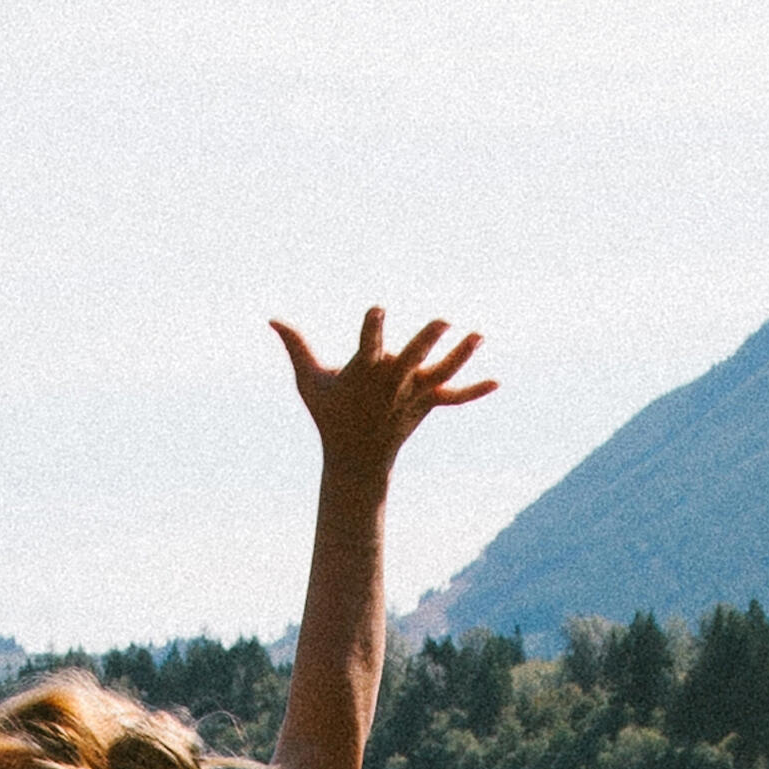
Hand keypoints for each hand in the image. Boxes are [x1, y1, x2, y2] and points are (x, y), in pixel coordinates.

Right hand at [274, 309, 494, 467]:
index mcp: (363, 373)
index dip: (373, 327)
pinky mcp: (426, 403)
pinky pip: (454, 397)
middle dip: (428, 341)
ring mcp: (412, 394)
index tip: (378, 309)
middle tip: (445, 320)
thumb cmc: (330, 414)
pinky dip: (474, 392)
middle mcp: (391, 383)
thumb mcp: (309, 382)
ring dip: (461, 356)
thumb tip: (272, 318)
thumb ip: (296, 346)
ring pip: (441, 373)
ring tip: (479, 335)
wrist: (356, 460)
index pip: (367, 345)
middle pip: (412, 358)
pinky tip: (496, 382)